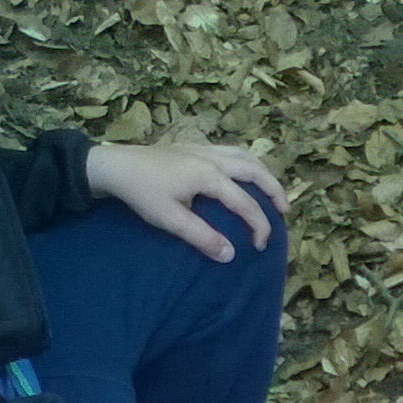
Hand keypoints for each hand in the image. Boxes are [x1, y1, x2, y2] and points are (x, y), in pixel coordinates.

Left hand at [87, 129, 285, 259]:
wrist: (117, 165)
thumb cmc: (142, 193)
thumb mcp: (170, 220)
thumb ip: (202, 237)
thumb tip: (231, 255)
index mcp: (209, 176)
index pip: (246, 203)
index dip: (259, 225)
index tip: (261, 246)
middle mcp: (213, 158)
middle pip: (256, 170)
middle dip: (275, 191)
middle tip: (285, 211)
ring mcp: (205, 149)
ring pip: (246, 155)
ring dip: (264, 172)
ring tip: (272, 190)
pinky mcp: (196, 146)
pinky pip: (233, 150)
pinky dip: (248, 161)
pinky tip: (245, 172)